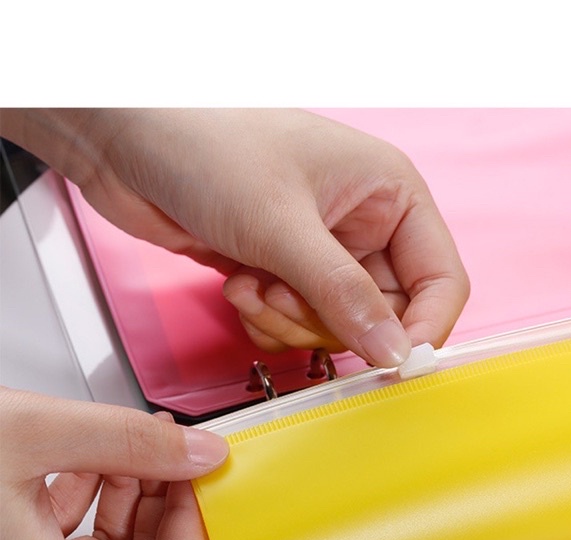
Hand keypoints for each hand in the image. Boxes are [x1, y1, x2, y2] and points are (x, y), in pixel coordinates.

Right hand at [0, 388, 228, 539]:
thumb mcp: (31, 433)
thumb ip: (127, 440)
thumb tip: (199, 452)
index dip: (197, 521)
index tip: (196, 473)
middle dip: (167, 501)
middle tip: (172, 451)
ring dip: (132, 494)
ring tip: (132, 445)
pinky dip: (93, 501)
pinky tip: (91, 460)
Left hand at [1, 109, 469, 365]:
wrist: (125, 141)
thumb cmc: (207, 146)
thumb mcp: (284, 225)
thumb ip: (344, 295)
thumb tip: (395, 353)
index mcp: (391, 196)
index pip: (441, 281)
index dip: (422, 328)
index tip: (390, 364)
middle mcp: (366, 228)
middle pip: (384, 315)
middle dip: (328, 321)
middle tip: (283, 297)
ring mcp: (324, 255)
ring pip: (337, 329)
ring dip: (290, 321)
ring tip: (252, 281)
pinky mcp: (286, 276)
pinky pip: (298, 328)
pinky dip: (268, 321)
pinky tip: (238, 283)